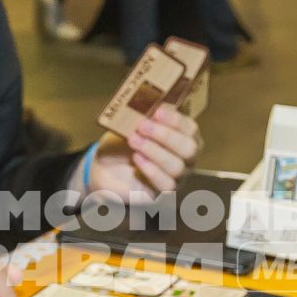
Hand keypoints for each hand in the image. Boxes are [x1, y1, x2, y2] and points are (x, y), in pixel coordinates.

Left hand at [80, 106, 200, 201]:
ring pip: (177, 167)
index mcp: (184, 138)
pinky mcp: (163, 194)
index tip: (157, 111)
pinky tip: (137, 158)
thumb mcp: (132, 126)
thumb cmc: (125, 143)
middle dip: (166, 135)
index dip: (176, 120)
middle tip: (143, 125)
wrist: (106, 168)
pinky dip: (151, 170)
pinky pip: (166, 185)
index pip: (190, 129)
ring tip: (134, 140)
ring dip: (154, 151)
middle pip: (189, 149)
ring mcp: (177, 178)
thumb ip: (143, 116)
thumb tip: (146, 102)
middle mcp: (186, 159)